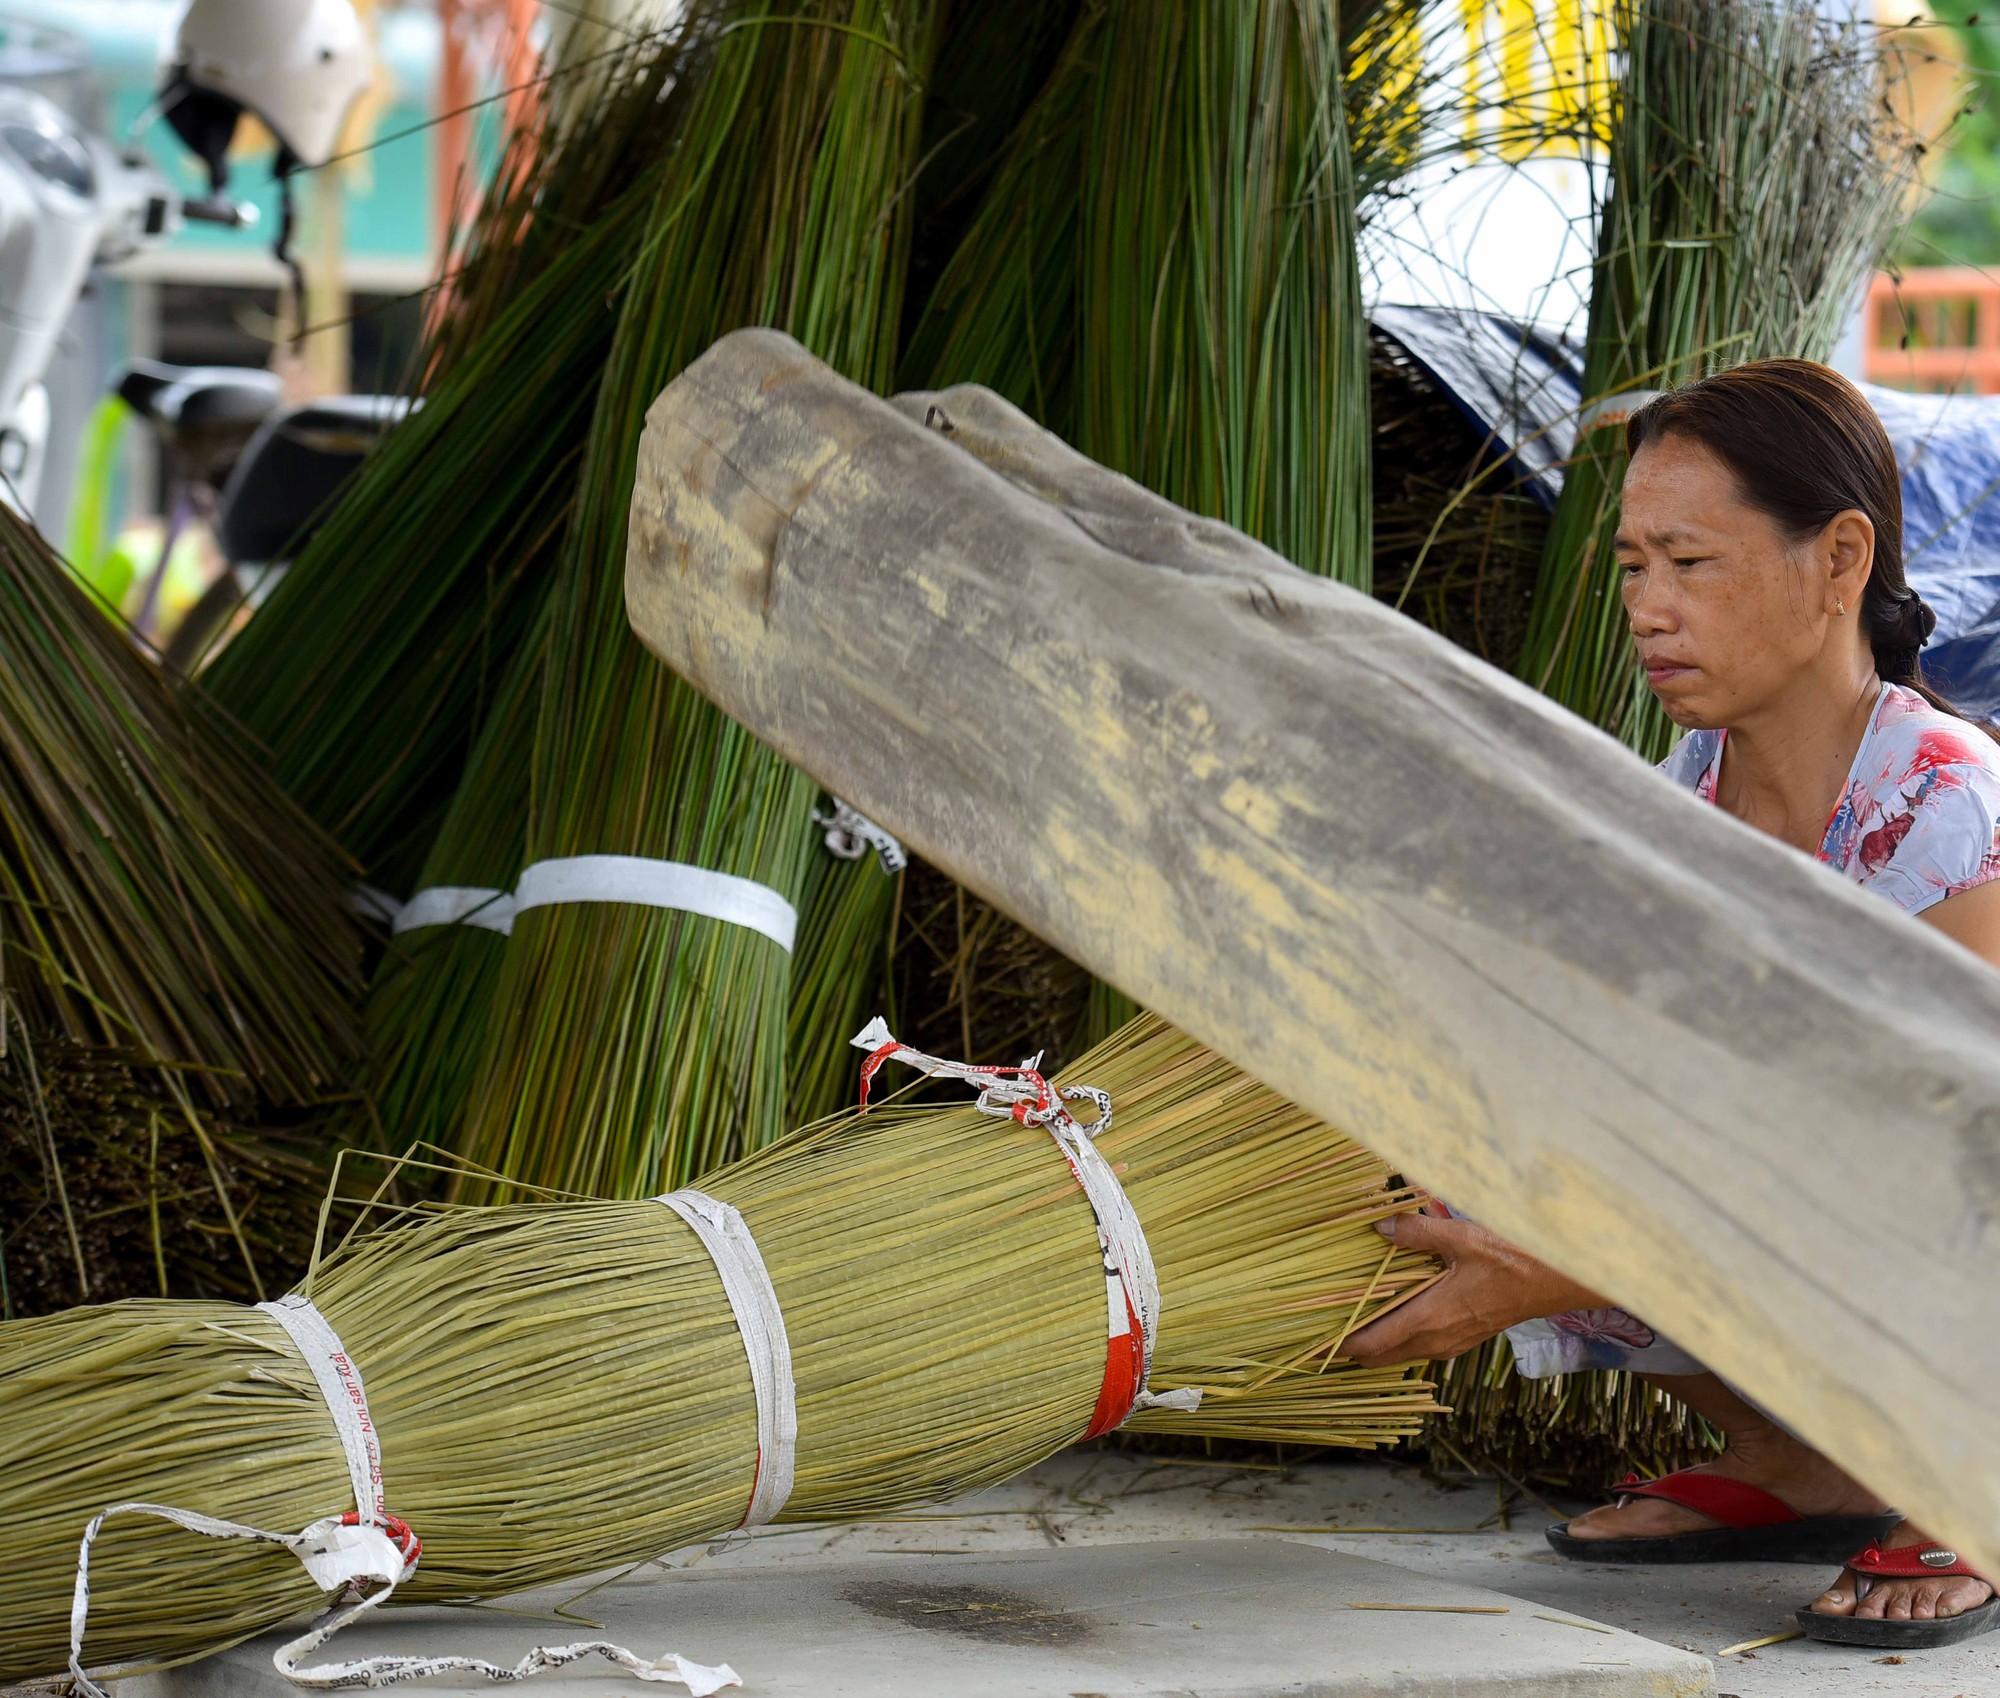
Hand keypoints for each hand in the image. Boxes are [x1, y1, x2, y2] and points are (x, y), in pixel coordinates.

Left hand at [1342, 1212, 1607, 1367]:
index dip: (1339, 1346)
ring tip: (1350, 1318)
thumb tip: (1379, 1226)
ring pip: (1401, 1353)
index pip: (1370, 1345)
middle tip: (1323, 1327)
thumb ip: (1415, 1233)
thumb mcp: (1461, 1238)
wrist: (1559, 1281)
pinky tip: (1394, 1311)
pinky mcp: (1465, 1337)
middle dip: (1351, 1349)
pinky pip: (1421, 1345)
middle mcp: (1436, 1340)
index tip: (1312, 1339)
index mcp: (1428, 1320)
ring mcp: (1452, 1343)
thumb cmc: (1513, 1260)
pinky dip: (1400, 1336)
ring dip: (1377, 1343)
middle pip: (1380, 1357)